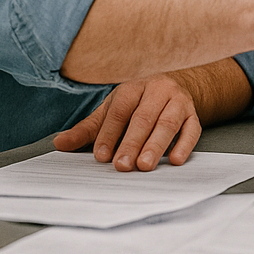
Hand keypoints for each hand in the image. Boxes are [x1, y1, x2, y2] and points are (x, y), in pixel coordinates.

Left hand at [53, 74, 200, 171]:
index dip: (110, 133)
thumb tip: (59, 144)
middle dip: (132, 143)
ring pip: (168, 123)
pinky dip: (184, 145)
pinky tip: (175, 160)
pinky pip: (192, 129)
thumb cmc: (137, 104)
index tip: (101, 155)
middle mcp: (158, 91)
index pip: (120, 109)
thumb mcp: (111, 111)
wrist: (176, 88)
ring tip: (144, 165)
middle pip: (144, 117)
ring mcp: (179, 102)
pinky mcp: (194, 115)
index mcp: (134, 88)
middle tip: (122, 166)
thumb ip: (88, 129)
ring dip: (156, 145)